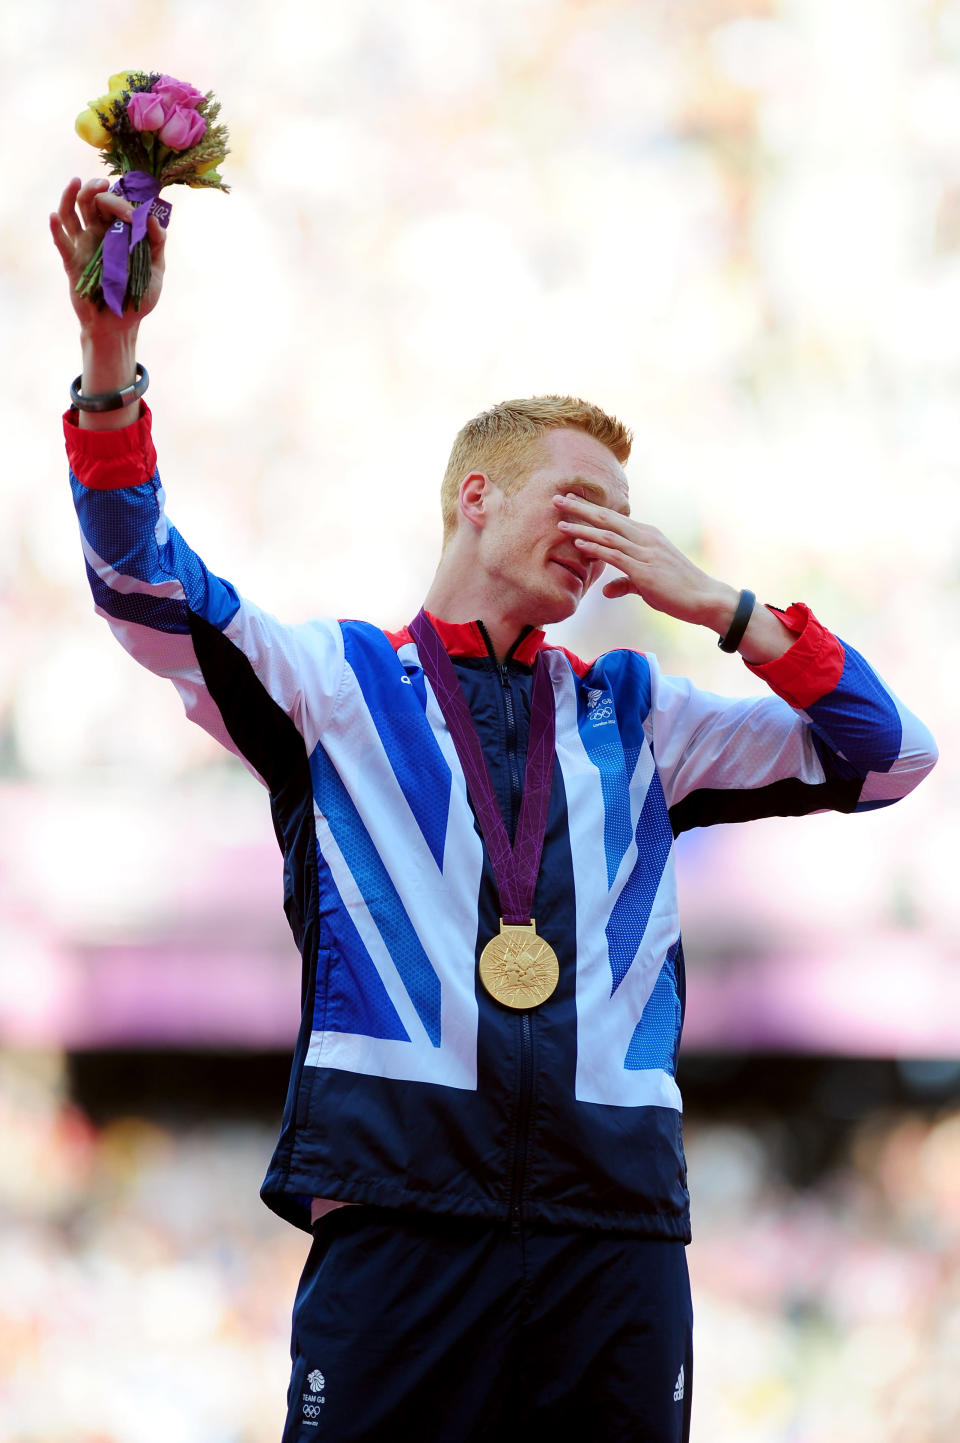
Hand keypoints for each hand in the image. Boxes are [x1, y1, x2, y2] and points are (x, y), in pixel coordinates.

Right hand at [49, 176, 165, 335]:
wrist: (122, 325)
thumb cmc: (138, 297)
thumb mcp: (155, 270)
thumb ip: (156, 244)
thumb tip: (150, 218)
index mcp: (119, 232)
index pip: (116, 204)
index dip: (122, 200)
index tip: (133, 212)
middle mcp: (99, 234)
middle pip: (91, 201)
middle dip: (98, 191)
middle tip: (105, 186)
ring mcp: (84, 246)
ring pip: (71, 213)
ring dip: (71, 196)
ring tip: (77, 182)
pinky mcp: (72, 263)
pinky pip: (62, 243)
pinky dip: (56, 229)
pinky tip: (53, 217)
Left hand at [553, 492, 737, 630]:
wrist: (706, 598)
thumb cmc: (680, 591)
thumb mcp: (649, 584)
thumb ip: (626, 583)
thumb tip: (607, 590)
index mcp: (647, 536)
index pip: (614, 518)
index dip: (591, 509)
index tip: (571, 501)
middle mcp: (646, 538)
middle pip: (607, 518)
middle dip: (581, 508)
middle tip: (557, 498)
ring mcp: (646, 552)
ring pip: (608, 535)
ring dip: (582, 527)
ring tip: (560, 521)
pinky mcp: (645, 570)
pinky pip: (616, 555)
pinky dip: (596, 547)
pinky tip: (579, 543)